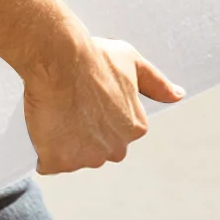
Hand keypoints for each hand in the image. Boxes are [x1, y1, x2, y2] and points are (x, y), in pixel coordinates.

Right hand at [22, 31, 183, 175]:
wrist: (58, 57)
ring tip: (53, 112)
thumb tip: (178, 95)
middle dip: (82, 134)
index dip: (97, 115)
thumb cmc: (93, 56)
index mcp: (135, 128)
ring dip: (62, 142)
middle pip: (95, 149)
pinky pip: (48, 164)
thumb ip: (157, 83)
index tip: (86, 98)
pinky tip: (41, 129)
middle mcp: (115, 149)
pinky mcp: (59, 161)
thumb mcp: (131, 61)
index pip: (116, 132)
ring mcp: (87, 158)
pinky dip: (43, 152)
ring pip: (73, 157)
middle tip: (68, 106)